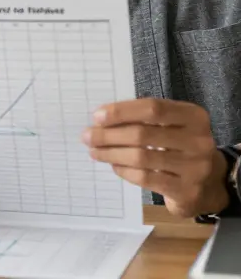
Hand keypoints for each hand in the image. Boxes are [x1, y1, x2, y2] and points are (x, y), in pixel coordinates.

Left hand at [84, 98, 227, 217]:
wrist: (211, 182)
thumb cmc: (181, 146)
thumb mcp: (172, 125)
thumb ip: (145, 118)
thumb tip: (102, 120)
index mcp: (194, 117)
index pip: (153, 108)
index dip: (122, 111)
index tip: (97, 116)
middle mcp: (199, 141)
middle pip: (143, 134)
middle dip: (109, 135)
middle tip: (88, 136)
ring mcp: (195, 168)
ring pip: (141, 157)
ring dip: (111, 153)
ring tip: (95, 152)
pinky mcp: (186, 190)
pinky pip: (145, 178)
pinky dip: (124, 170)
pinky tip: (114, 166)